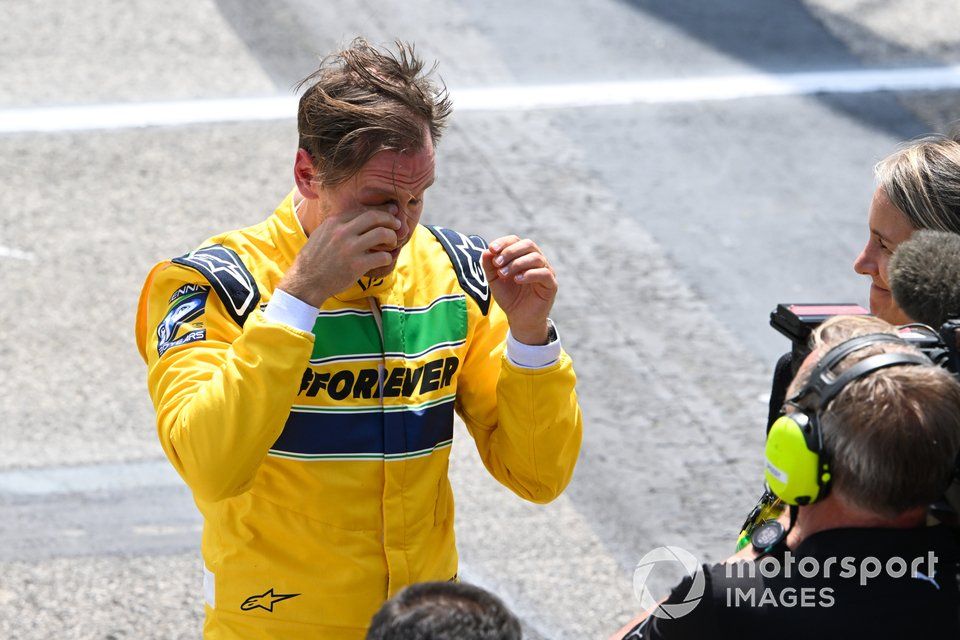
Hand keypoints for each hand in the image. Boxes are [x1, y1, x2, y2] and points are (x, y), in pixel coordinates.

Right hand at [279, 203, 399, 306]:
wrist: (306, 281)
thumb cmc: (314, 259)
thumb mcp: (321, 234)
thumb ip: (338, 225)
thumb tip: (359, 217)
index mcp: (334, 222)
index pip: (363, 209)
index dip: (380, 210)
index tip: (391, 211)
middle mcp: (342, 232)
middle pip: (374, 217)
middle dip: (390, 219)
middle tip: (397, 225)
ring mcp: (350, 248)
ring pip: (382, 234)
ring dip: (392, 237)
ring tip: (392, 242)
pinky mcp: (356, 265)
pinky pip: (382, 256)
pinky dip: (387, 257)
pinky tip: (385, 259)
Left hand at [481, 235, 556, 343]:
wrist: (519, 318)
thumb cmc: (508, 297)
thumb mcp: (494, 280)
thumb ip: (489, 266)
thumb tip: (486, 251)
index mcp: (523, 256)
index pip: (516, 240)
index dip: (504, 242)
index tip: (492, 249)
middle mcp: (536, 260)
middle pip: (528, 245)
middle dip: (510, 252)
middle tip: (497, 263)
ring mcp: (546, 271)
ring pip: (536, 257)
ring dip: (516, 263)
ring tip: (503, 274)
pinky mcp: (551, 284)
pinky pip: (544, 273)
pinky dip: (529, 274)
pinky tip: (517, 280)